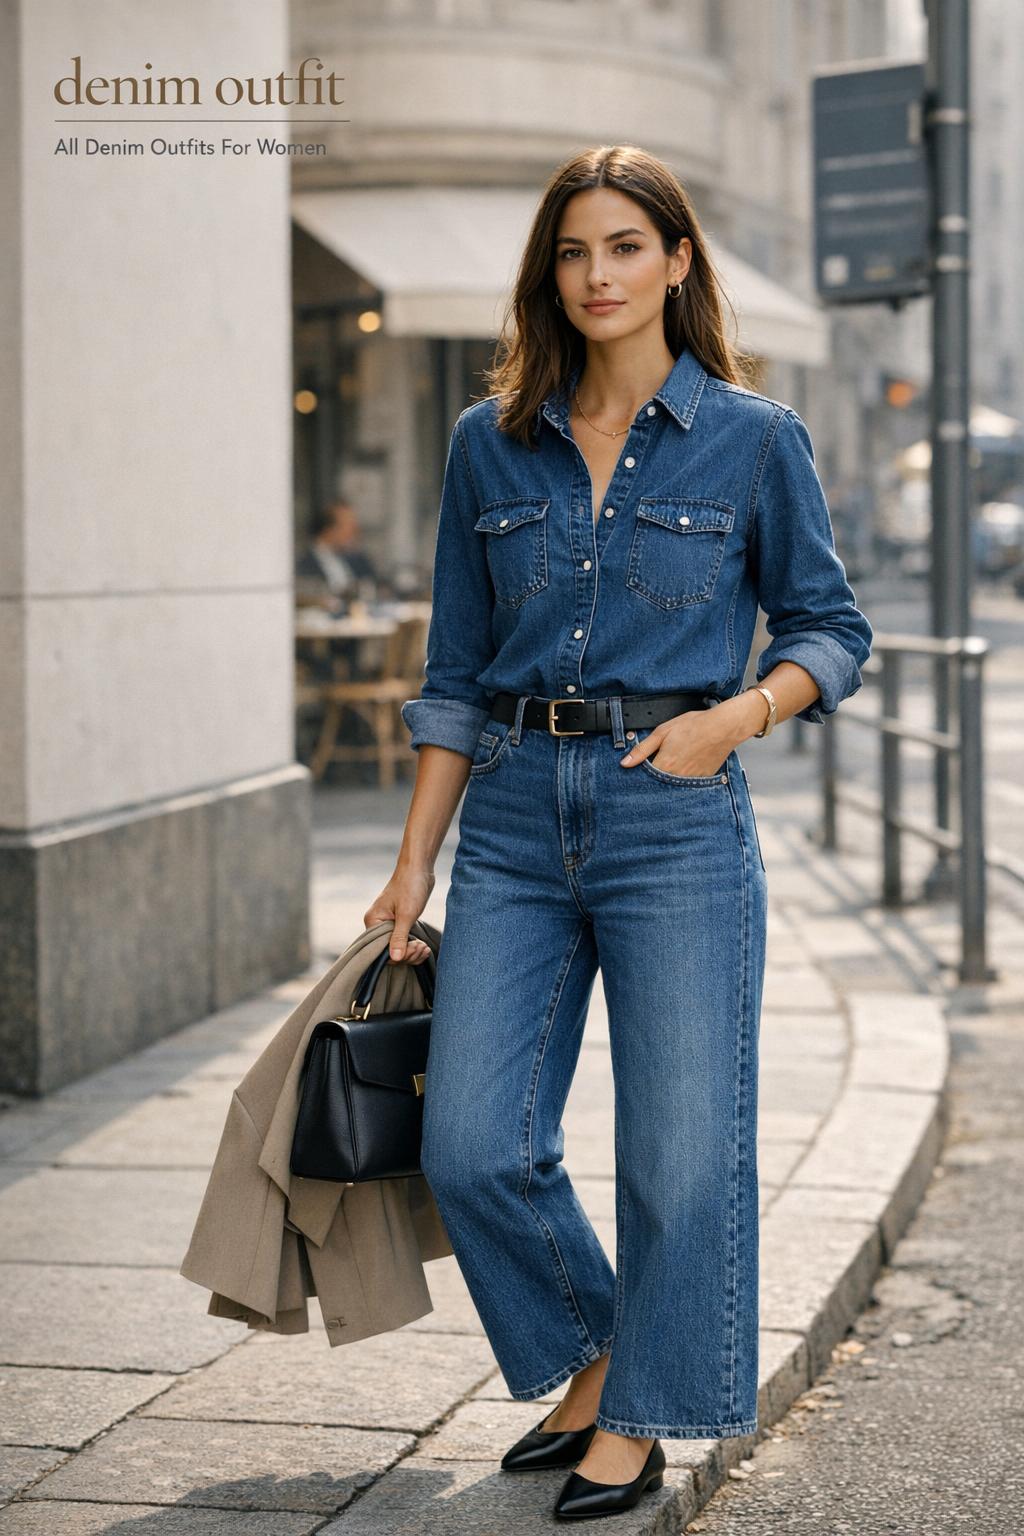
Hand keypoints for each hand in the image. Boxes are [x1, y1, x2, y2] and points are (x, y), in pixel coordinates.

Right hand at [363, 864, 435, 963]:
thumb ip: (399, 938)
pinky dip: (413, 946)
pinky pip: (404, 940)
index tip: (415, 948)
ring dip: (412, 951)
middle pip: (389, 950)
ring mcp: (388, 923)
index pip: (381, 949)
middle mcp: (377, 923)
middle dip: (408, 953)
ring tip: (425, 947)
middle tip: (422, 948)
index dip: (399, 954)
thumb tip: (395, 958)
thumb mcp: (406, 915)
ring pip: (398, 947)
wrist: (419, 868)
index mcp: (373, 921)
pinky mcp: (399, 922)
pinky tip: (424, 946)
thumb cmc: (410, 886)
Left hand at [618, 708, 734, 776]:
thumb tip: (625, 763)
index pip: (645, 780)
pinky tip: (686, 767)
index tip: (638, 774)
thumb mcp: (662, 732)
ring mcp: (691, 780)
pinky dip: (684, 780)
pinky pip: (688, 786)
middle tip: (660, 765)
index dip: (640, 776)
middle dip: (654, 780)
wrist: (723, 727)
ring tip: (675, 765)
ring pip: (673, 787)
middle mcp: (677, 777)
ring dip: (669, 781)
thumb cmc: (695, 726)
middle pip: (659, 785)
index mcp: (665, 765)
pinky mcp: (703, 780)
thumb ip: (642, 749)